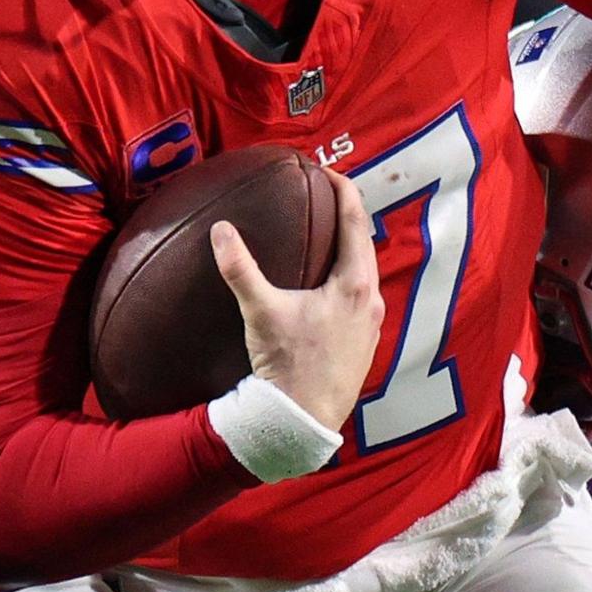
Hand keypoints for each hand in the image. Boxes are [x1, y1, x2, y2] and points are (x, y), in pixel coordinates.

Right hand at [214, 169, 380, 431]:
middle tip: (325, 195)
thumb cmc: (288, 365)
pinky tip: (327, 287)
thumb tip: (220, 230)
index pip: (354, 220)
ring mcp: (371, 324)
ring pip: (364, 273)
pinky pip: (360, 298)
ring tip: (326, 237)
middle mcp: (371, 300)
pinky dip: (347, 280)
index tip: (326, 170)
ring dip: (348, 251)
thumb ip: (241, 269)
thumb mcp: (261, 312)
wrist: (303, 421)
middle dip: (346, 216)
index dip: (343, 189)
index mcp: (354, 284)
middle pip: (364, 244)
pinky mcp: (364, 345)